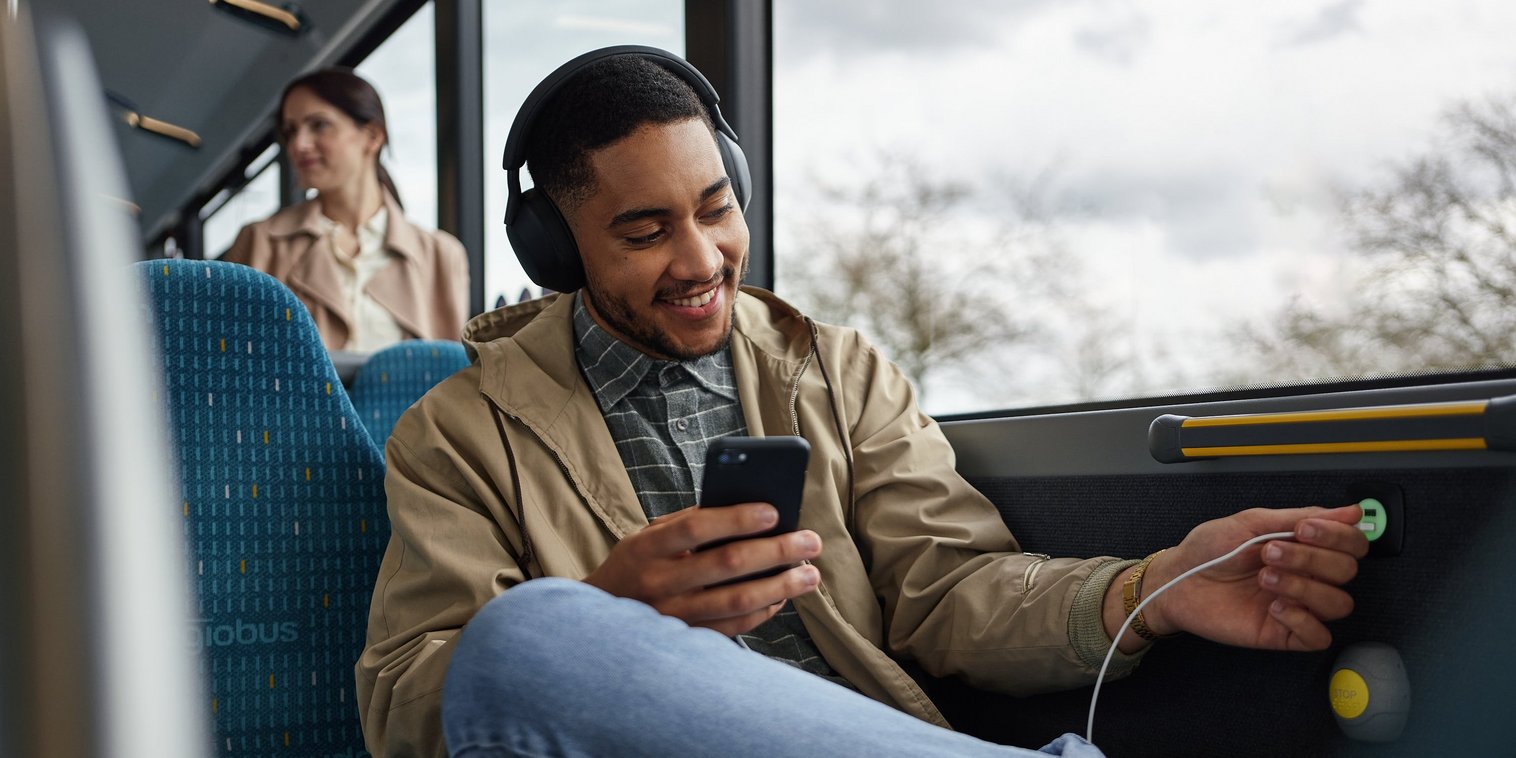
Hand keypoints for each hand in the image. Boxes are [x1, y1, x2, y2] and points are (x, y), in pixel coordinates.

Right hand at [583, 503, 823, 635]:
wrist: (600, 622)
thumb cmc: (635, 566)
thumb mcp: (648, 537)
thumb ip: (689, 523)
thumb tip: (747, 509)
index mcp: (647, 549)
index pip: (697, 528)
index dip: (738, 518)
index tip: (775, 512)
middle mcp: (660, 584)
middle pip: (727, 564)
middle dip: (776, 551)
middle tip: (810, 542)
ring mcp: (674, 617)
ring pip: (738, 601)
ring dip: (781, 586)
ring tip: (810, 575)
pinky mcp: (687, 641)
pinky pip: (735, 627)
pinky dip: (764, 612)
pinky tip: (783, 597)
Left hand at [1112, 505, 1368, 651]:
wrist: (1179, 579)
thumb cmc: (1211, 548)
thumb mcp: (1252, 522)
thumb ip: (1301, 516)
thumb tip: (1352, 511)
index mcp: (1306, 546)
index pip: (1352, 543)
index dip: (1338, 535)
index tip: (1304, 529)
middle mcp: (1309, 576)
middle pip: (1347, 571)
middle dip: (1311, 558)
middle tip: (1268, 552)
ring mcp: (1300, 606)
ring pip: (1340, 604)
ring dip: (1304, 587)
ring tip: (1264, 577)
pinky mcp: (1285, 633)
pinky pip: (1319, 636)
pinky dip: (1302, 620)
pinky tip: (1273, 605)